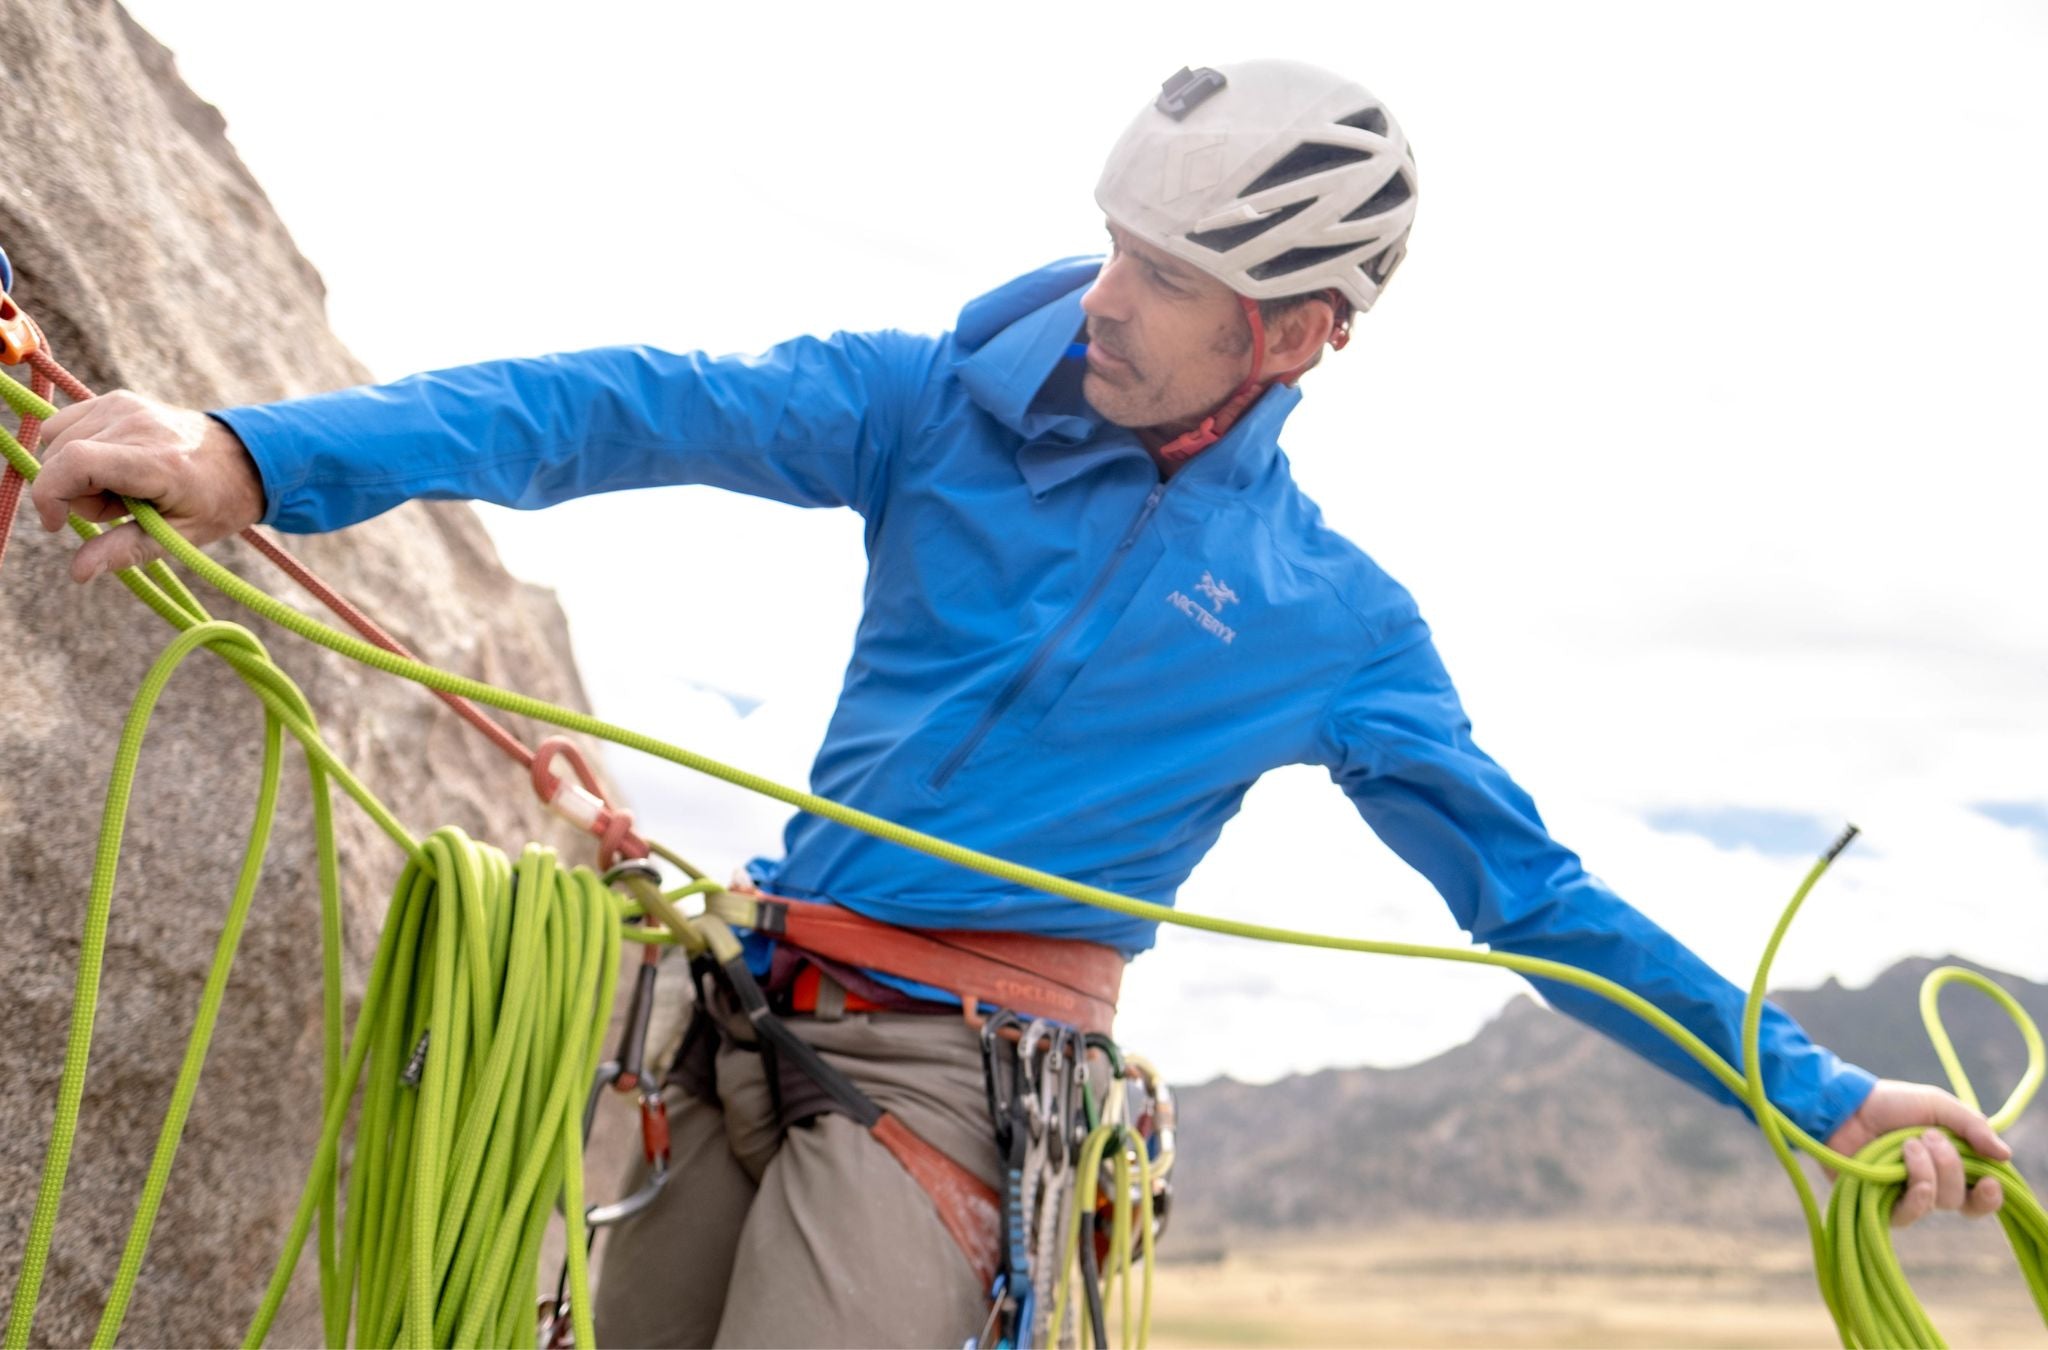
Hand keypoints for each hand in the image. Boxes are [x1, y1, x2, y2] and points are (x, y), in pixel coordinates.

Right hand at [30, 390, 264, 581]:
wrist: (244, 458)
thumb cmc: (215, 503)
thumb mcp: (179, 537)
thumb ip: (126, 550)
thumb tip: (77, 573)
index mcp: (156, 460)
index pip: (76, 462)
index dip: (51, 495)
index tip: (57, 524)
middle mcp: (136, 423)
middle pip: (61, 458)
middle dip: (76, 494)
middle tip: (121, 508)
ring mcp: (123, 405)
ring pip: (56, 442)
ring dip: (76, 473)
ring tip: (121, 487)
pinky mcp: (115, 399)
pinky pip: (63, 426)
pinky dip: (74, 451)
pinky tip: (109, 466)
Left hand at [1823, 1079, 2009, 1226]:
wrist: (1845, 1105)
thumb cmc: (1889, 1104)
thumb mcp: (1936, 1105)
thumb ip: (1972, 1126)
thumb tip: (2005, 1155)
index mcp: (1949, 1166)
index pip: (1979, 1198)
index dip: (1990, 1197)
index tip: (1989, 1181)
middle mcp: (1931, 1186)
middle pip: (1961, 1199)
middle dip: (1951, 1166)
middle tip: (1927, 1136)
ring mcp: (1905, 1197)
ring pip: (1939, 1202)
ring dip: (1929, 1169)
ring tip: (1907, 1143)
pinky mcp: (1881, 1205)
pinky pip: (1910, 1214)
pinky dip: (1915, 1191)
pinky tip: (1903, 1167)